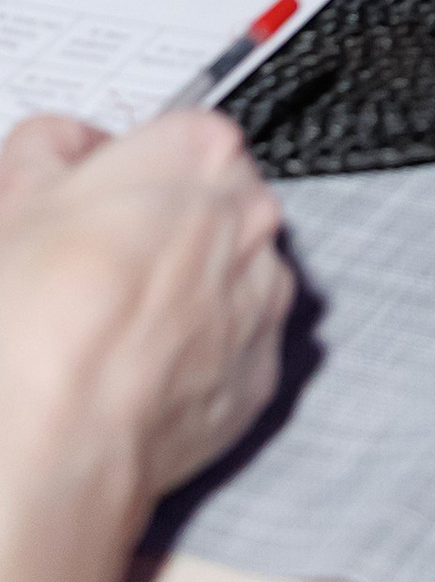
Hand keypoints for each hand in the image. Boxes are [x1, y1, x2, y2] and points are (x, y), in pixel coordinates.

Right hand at [0, 112, 291, 527]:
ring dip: (185, 293)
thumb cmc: (34, 320)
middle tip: (95, 270)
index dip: (127, 172)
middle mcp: (250, 218)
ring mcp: (263, 299)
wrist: (51, 442)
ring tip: (110, 332)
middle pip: (212, 206)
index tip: (95, 202)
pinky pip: (232, 349)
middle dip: (164, 229)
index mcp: (199, 154)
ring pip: (228, 277)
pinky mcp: (259, 375)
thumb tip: (64, 147)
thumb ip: (51, 146)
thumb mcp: (14, 193)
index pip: (177, 138)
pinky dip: (194, 358)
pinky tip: (134, 376)